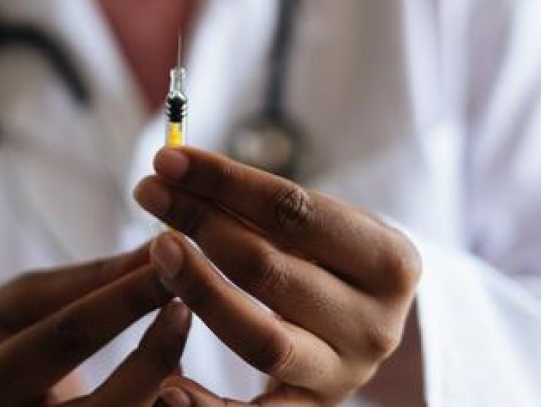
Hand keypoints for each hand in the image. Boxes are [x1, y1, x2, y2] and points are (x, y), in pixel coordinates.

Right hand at [0, 246, 190, 405]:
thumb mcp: (22, 301)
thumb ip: (87, 280)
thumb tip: (155, 250)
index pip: (65, 338)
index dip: (124, 300)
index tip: (169, 264)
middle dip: (154, 356)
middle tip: (186, 308)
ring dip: (167, 392)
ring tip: (181, 343)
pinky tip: (176, 383)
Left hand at [134, 148, 421, 405]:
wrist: (370, 320)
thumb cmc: (337, 257)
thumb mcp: (326, 223)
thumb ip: (265, 206)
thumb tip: (179, 172)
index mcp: (390, 261)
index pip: (293, 210)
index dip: (224, 181)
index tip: (169, 158)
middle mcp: (375, 324)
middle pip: (270, 270)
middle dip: (200, 223)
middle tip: (151, 194)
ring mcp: (344, 374)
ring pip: (261, 340)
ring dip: (200, 290)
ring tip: (157, 250)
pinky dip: (210, 406)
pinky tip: (168, 384)